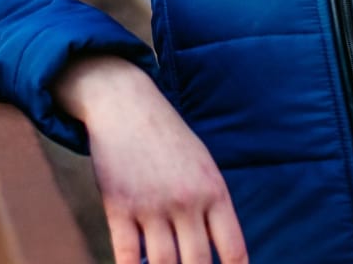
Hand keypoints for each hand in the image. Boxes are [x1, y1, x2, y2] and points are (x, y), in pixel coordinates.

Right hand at [55, 56, 248, 263]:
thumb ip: (213, 206)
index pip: (233, 249)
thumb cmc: (168, 138)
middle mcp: (185, 201)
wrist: (125, 104)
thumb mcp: (203, 165)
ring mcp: (151, 205)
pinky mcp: (119, 207)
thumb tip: (221, 252)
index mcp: (213, 191)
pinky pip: (127, 255)